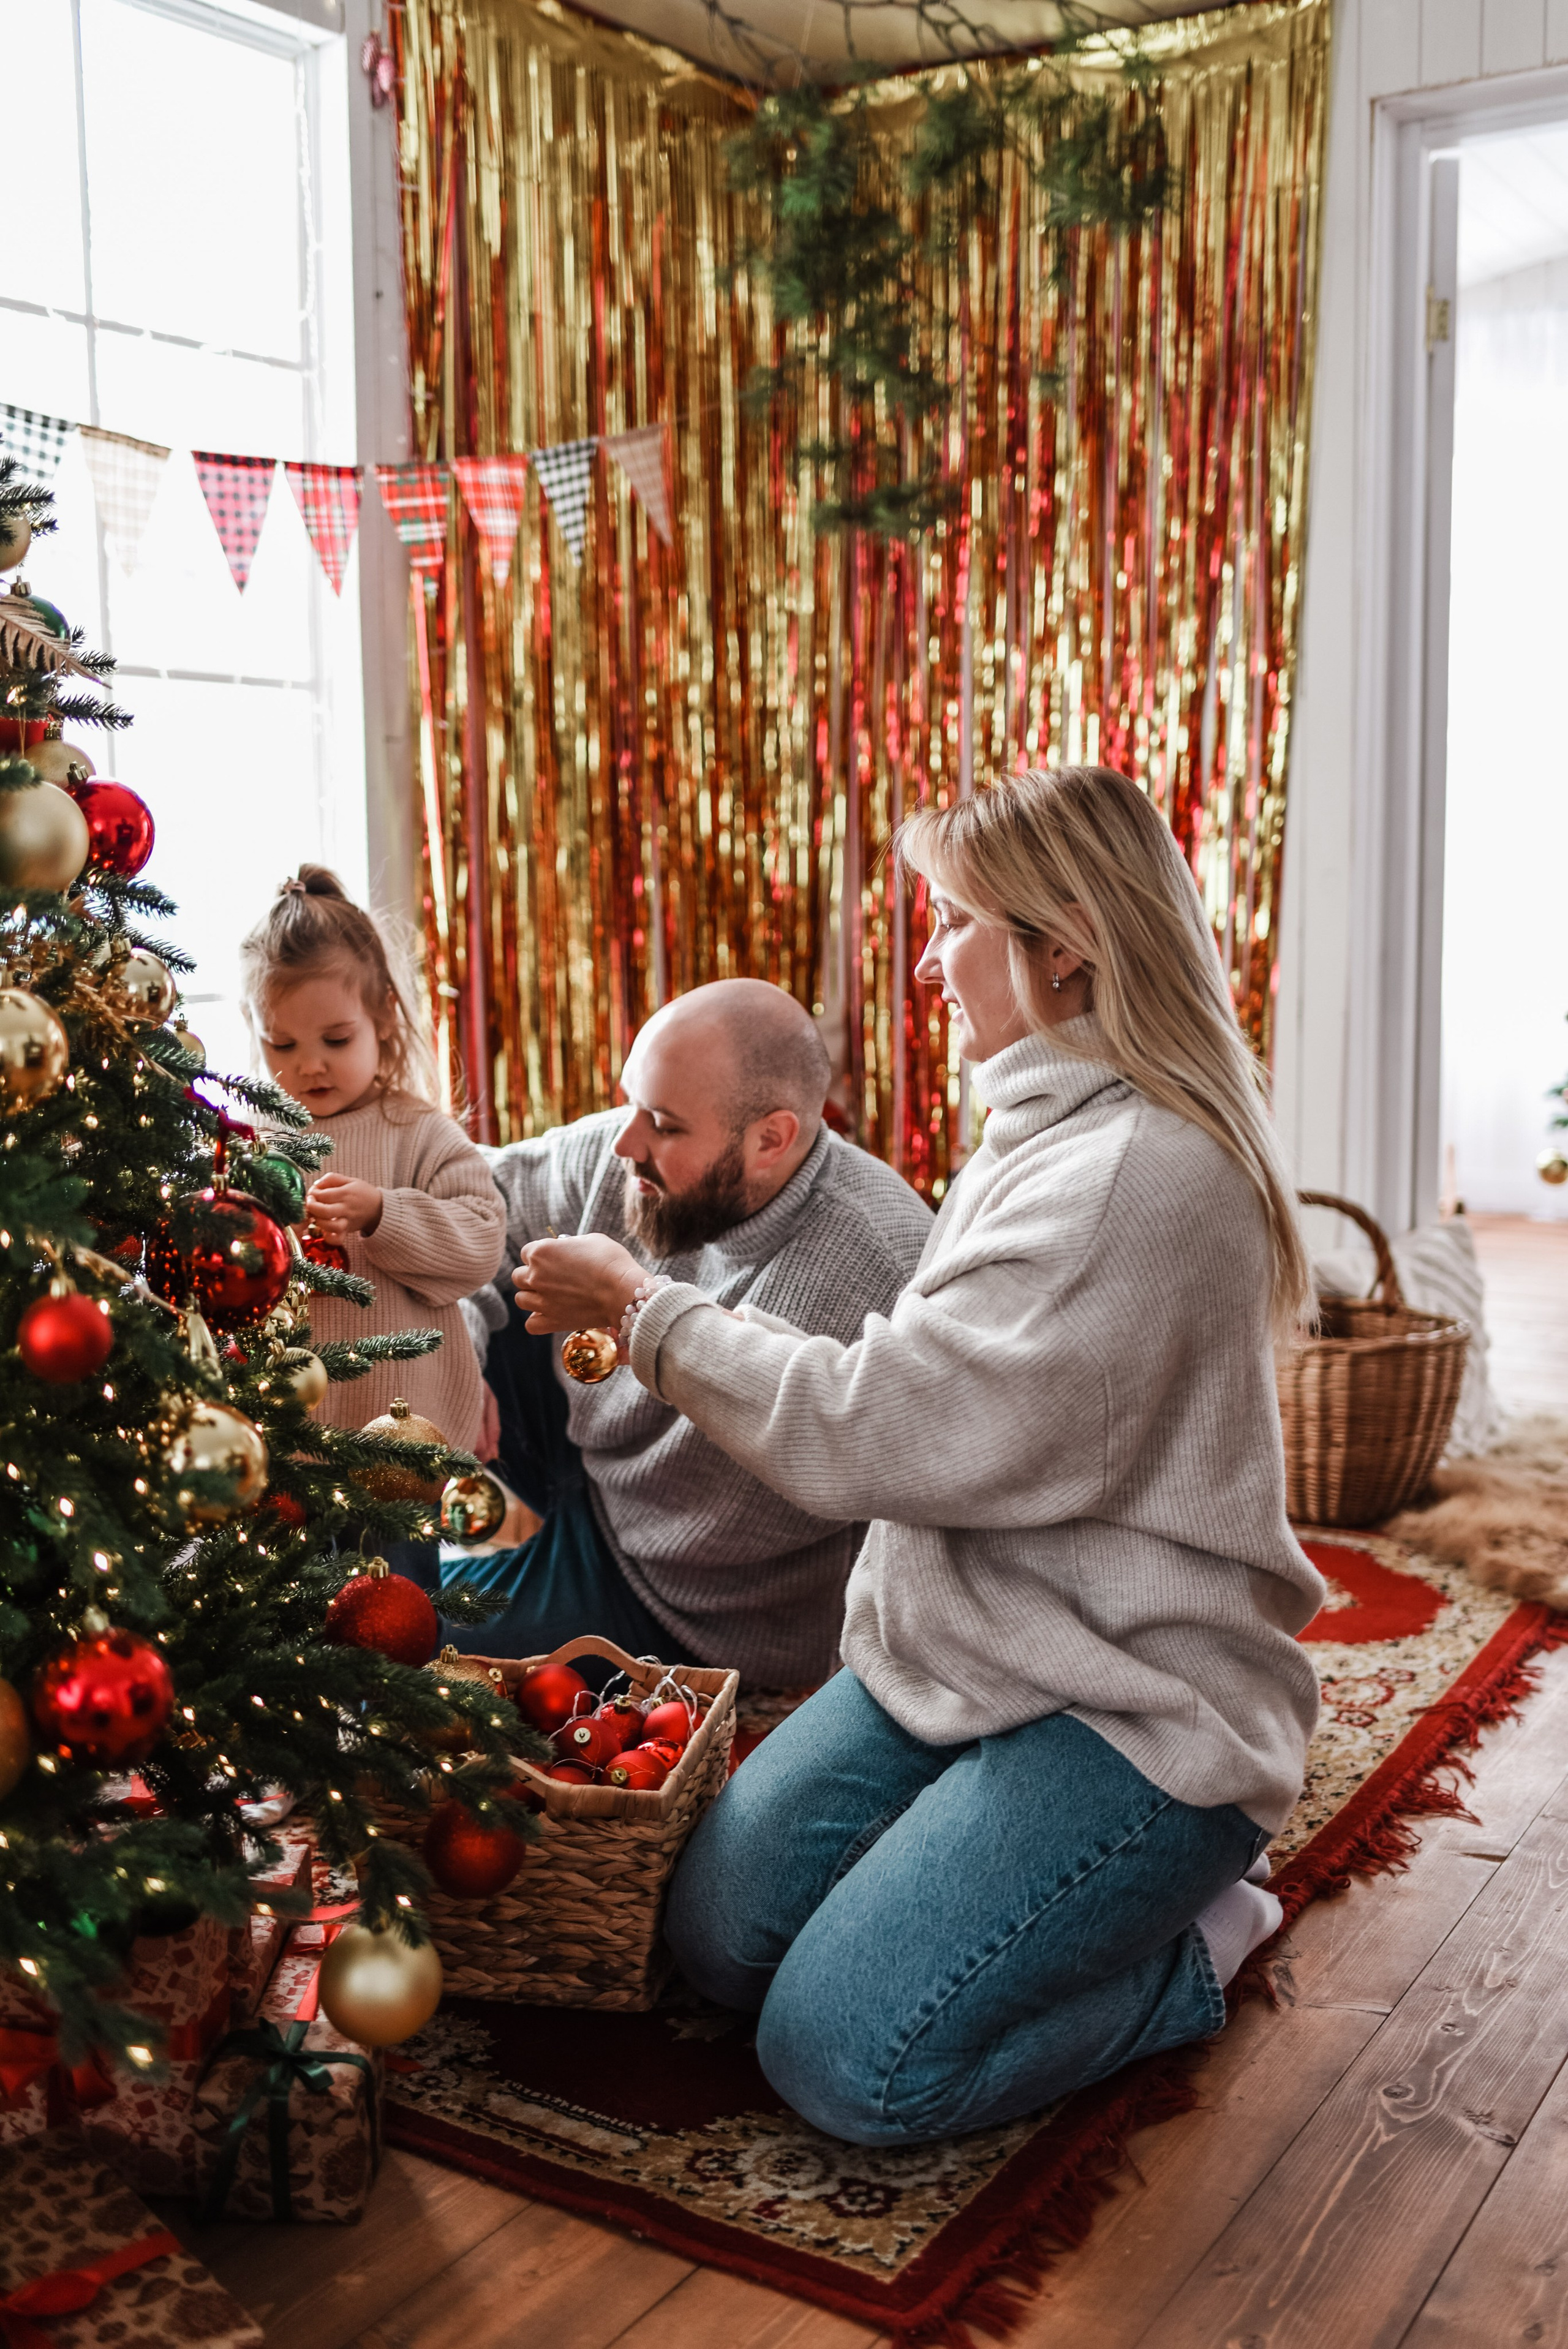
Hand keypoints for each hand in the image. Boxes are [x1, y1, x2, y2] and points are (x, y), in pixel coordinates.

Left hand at [305, 1175, 383, 1238]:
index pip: (323, 1194)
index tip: (312, 1192)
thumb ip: (332, 1178)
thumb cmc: (362, 1193)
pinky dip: (328, 1238)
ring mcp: (347, 1221)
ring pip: (330, 1226)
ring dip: (318, 1221)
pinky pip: (337, 1239)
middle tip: (310, 1203)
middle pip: (324, 1211)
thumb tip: (316, 1184)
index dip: (313, 1193)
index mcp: (346, 1193)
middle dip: (312, 1207)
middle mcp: (346, 1208)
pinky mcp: (347, 1231)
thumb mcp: (350, 1180)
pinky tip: (324, 1231)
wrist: (379, 1208)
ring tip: (316, 1215)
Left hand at [512, 1234, 642, 1333]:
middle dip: (532, 1275)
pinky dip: (537, 1320)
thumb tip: (565, 1249)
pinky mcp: (552, 1321)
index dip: (541, 1255)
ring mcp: (542, 1301)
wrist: (623, 1290)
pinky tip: (549, 1314)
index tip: (554, 1259)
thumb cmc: (611, 1261)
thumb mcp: (590, 1240)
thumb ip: (569, 1244)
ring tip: (549, 1296)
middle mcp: (535, 1276)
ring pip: (520, 1299)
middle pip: (518, 1276)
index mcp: (541, 1252)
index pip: (526, 1252)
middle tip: (552, 1278)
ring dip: (532, 1296)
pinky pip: (531, 1324)